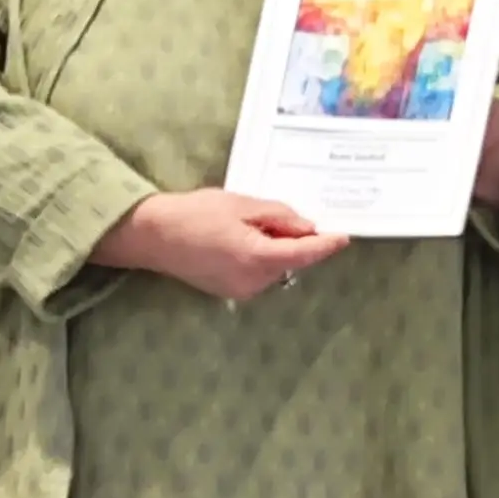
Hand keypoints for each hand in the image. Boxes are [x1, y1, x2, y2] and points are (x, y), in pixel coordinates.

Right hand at [92, 189, 349, 302]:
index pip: (303, 254)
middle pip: (290, 261)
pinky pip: (259, 273)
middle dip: (295, 239)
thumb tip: (308, 228)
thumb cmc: (197, 214)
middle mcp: (252, 282)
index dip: (325, 246)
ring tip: (251, 222)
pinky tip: (244, 237)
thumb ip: (279, 217)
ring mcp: (240, 291)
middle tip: (278, 215)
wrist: (154, 236)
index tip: (344, 236)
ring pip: (275, 267)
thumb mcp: (243, 205)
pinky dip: (262, 256)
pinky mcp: (229, 292)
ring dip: (277, 247)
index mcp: (257, 258)